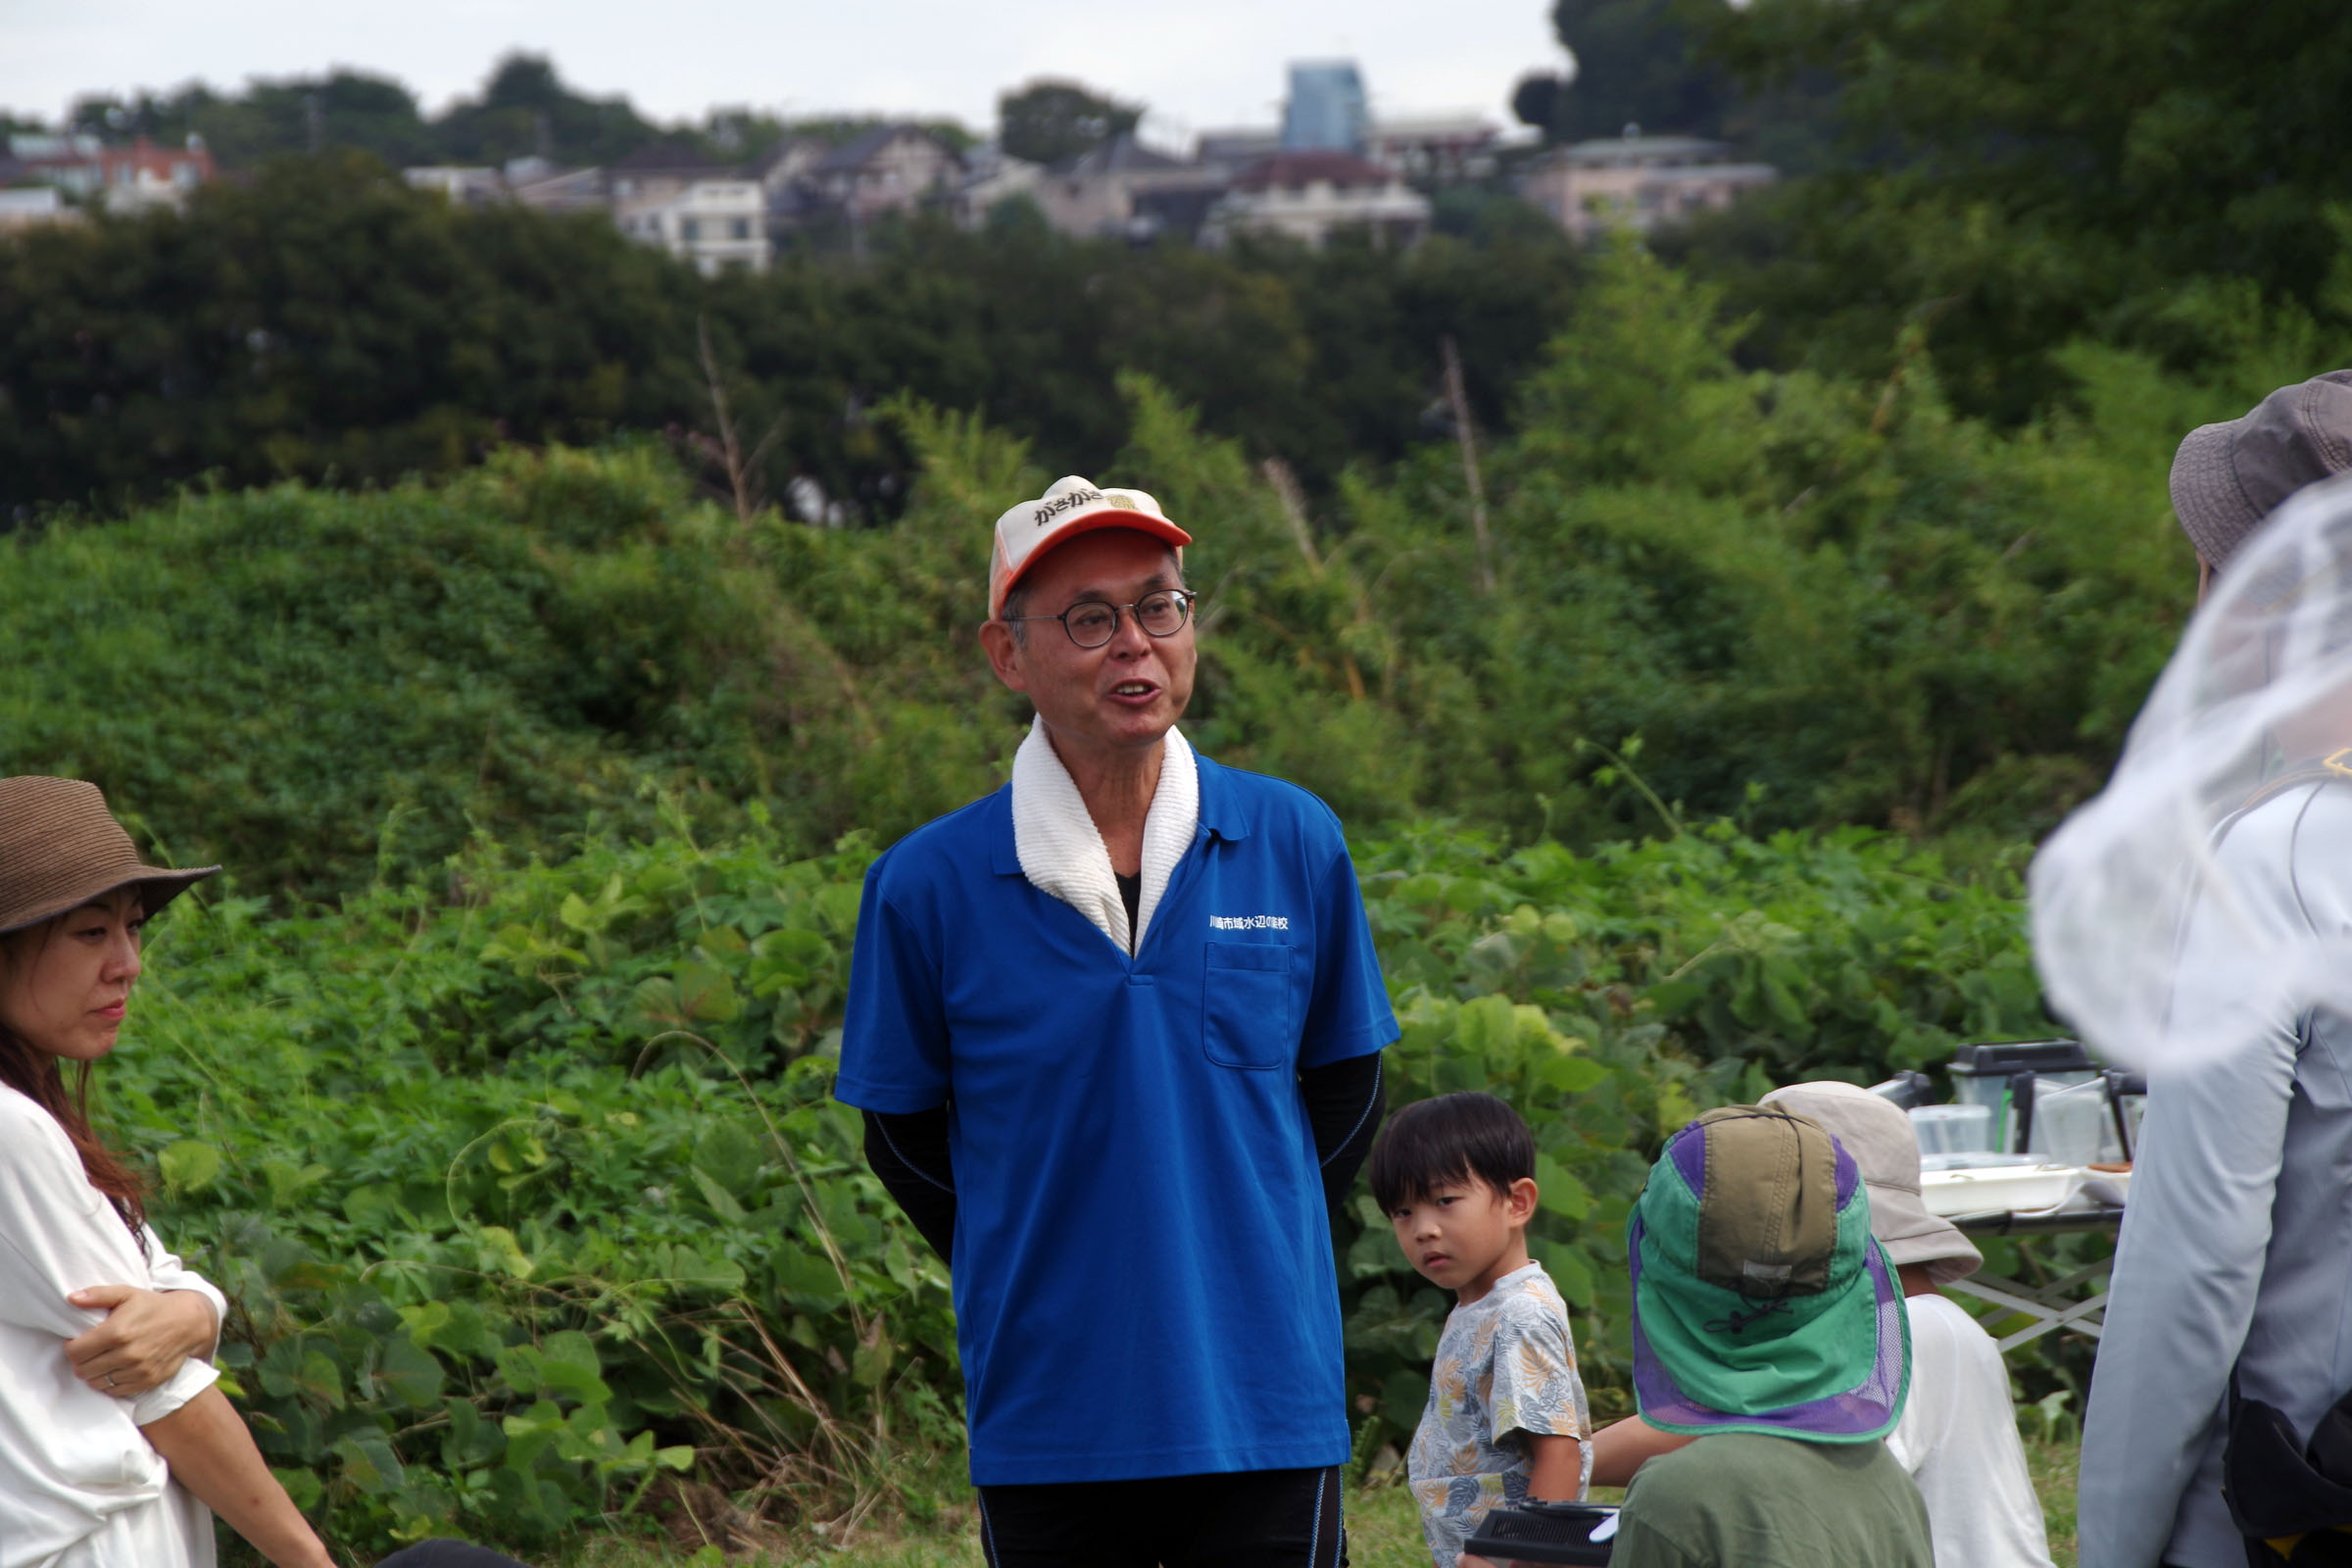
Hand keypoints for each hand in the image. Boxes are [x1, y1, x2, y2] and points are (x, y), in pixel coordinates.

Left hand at [65, 1284, 217, 1397]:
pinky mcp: (147, 1381)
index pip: (75, 1352)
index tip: (77, 1341)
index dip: (71, 1347)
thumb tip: (71, 1298)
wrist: (189, 1322)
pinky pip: (114, 1391)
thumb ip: (98, 1295)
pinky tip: (114, 1369)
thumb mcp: (127, 1293)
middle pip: (82, 1370)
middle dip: (80, 1361)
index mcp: (117, 1332)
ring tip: (101, 1360)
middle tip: (89, 1352)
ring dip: (94, 1373)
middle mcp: (127, 1354)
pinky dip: (110, 1382)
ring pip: (96, 1382)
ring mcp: (138, 1370)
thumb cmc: (153, 1306)